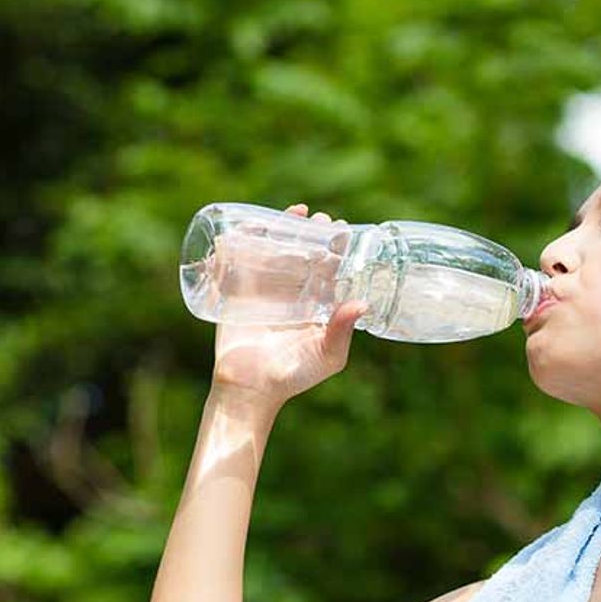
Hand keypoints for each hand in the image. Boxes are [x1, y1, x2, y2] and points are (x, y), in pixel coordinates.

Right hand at [210, 203, 369, 408]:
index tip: (342, 230)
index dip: (336, 248)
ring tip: (298, 212)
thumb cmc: (293, 377)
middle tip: (321, 220)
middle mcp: (291, 293)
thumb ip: (342, 330)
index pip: (328, 268)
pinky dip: (245, 238)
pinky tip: (255, 222)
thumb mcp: (327, 356)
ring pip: (275, 250)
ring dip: (285, 228)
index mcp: (315, 305)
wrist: (251, 389)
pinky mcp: (237, 291)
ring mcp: (263, 290)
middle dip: (312, 233)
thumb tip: (362, 303)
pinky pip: (240, 258)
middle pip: (302, 252)